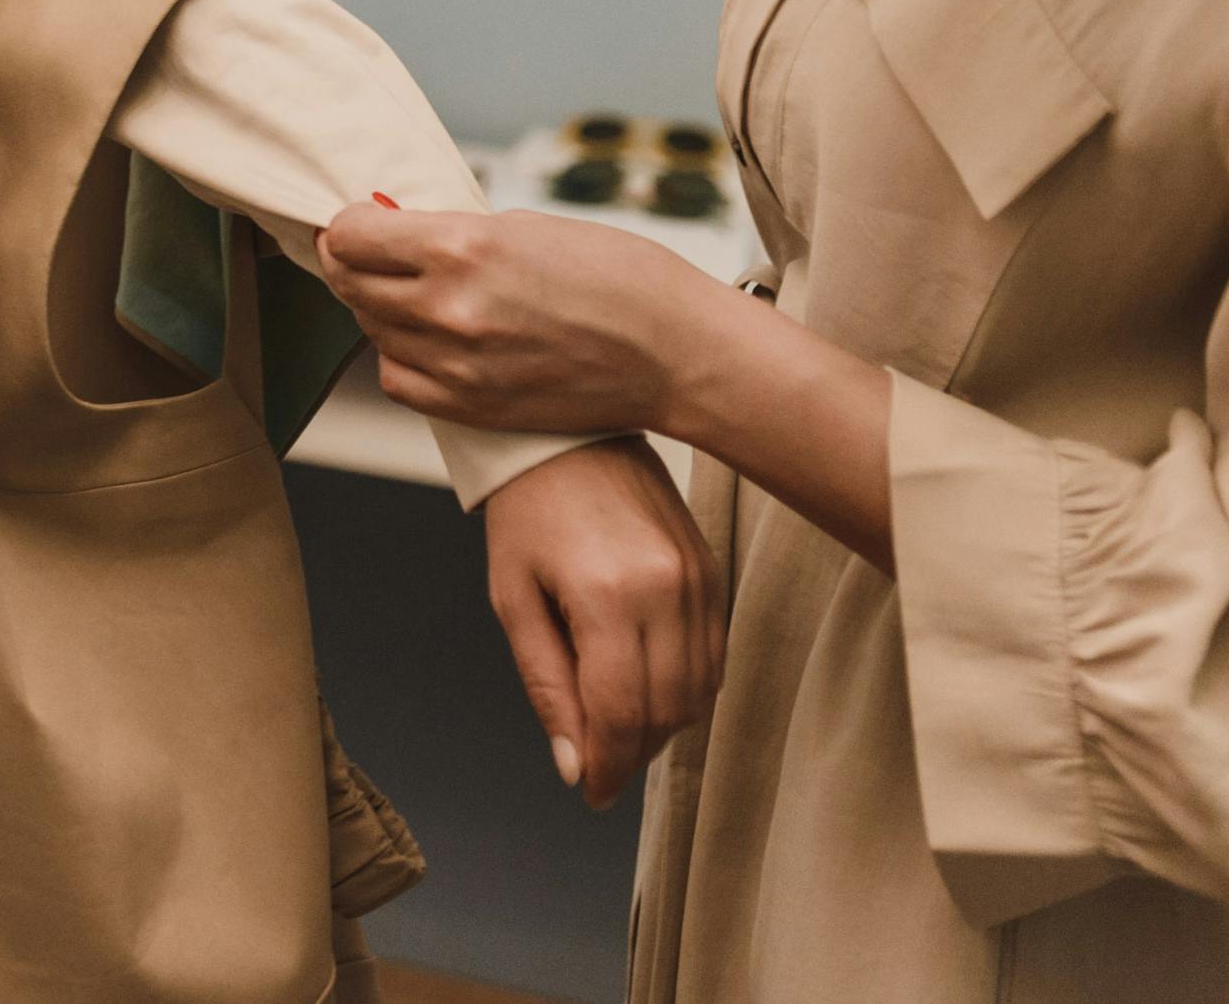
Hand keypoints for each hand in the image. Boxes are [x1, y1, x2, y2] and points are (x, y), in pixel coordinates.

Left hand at [314, 202, 722, 433]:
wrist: (675, 352)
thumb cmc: (617, 275)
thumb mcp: (526, 226)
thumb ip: (453, 232)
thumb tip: (396, 228)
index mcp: (463, 248)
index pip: (351, 236)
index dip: (346, 225)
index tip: (356, 222)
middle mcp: (449, 307)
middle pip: (351, 283)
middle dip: (353, 262)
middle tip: (367, 252)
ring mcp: (457, 364)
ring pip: (372, 330)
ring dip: (378, 307)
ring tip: (407, 291)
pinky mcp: (471, 407)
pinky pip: (398, 379)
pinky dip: (400, 356)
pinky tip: (424, 339)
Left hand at [477, 439, 724, 808]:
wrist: (569, 435)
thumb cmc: (527, 512)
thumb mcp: (513, 598)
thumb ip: (546, 683)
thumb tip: (572, 764)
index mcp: (607, 597)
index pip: (620, 712)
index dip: (606, 765)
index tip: (590, 793)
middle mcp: (666, 590)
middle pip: (666, 710)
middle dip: (633, 753)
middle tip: (601, 771)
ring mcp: (700, 579)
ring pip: (699, 691)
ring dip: (663, 727)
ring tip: (621, 733)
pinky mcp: (714, 571)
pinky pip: (715, 655)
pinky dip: (688, 688)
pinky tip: (652, 692)